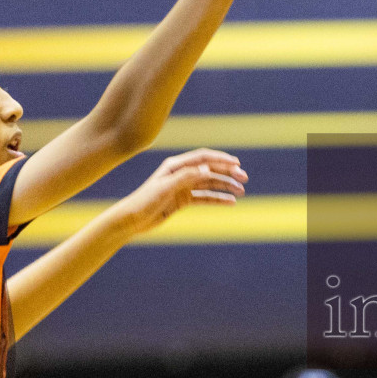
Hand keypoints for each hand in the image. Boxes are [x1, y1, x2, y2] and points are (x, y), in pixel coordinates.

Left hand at [113, 149, 248, 234]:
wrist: (132, 219)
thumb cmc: (145, 201)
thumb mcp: (166, 188)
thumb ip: (186, 177)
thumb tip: (207, 169)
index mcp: (175, 165)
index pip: (203, 158)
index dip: (221, 159)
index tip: (237, 164)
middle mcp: (181, 173)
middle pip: (209, 170)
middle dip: (227, 173)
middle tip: (243, 178)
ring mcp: (183, 187)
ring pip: (209, 184)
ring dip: (225, 186)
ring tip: (241, 191)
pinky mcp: (183, 200)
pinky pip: (204, 198)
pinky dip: (217, 199)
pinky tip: (230, 202)